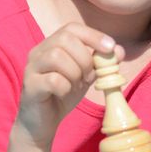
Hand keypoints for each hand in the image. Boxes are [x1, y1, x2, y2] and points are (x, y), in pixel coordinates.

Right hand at [16, 23, 121, 148]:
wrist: (42, 123)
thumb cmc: (62, 95)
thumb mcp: (86, 77)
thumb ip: (100, 63)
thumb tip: (119, 50)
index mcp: (51, 45)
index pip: (71, 28)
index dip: (93, 35)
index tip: (110, 47)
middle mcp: (38, 52)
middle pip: (64, 39)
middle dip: (85, 58)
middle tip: (89, 76)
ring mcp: (31, 68)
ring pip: (56, 56)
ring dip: (75, 72)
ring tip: (76, 85)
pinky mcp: (30, 86)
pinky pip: (53, 80)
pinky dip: (65, 87)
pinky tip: (65, 93)